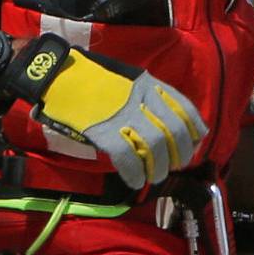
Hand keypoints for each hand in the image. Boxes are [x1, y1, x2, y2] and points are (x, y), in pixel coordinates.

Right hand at [3, 35, 207, 191]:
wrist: (57, 74)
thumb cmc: (89, 77)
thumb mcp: (125, 79)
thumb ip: (144, 96)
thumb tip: (164, 121)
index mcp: (147, 83)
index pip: (183, 107)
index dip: (194, 129)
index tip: (195, 143)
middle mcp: (140, 99)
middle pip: (173, 131)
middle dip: (180, 153)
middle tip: (175, 165)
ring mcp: (123, 116)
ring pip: (155, 147)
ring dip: (159, 168)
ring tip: (155, 176)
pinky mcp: (104, 132)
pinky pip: (128, 158)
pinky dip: (135, 174)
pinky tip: (135, 180)